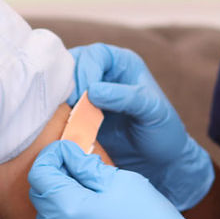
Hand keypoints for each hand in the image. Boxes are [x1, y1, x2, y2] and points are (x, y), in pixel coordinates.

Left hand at [28, 141, 219, 218]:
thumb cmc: (150, 217)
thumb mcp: (119, 180)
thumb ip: (85, 165)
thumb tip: (66, 155)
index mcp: (70, 209)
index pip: (40, 174)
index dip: (51, 157)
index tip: (67, 151)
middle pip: (40, 197)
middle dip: (53, 178)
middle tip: (77, 169)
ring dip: (60, 203)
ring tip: (87, 196)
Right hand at [68, 43, 214, 209]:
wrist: (157, 164)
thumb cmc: (162, 133)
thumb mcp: (152, 112)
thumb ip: (127, 98)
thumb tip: (93, 90)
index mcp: (123, 64)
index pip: (97, 54)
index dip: (87, 70)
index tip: (86, 94)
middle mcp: (104, 74)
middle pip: (74, 63)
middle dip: (70, 82)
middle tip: (73, 105)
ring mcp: (89, 94)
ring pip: (63, 83)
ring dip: (60, 97)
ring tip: (67, 114)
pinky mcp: (80, 114)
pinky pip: (60, 106)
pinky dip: (57, 112)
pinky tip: (62, 124)